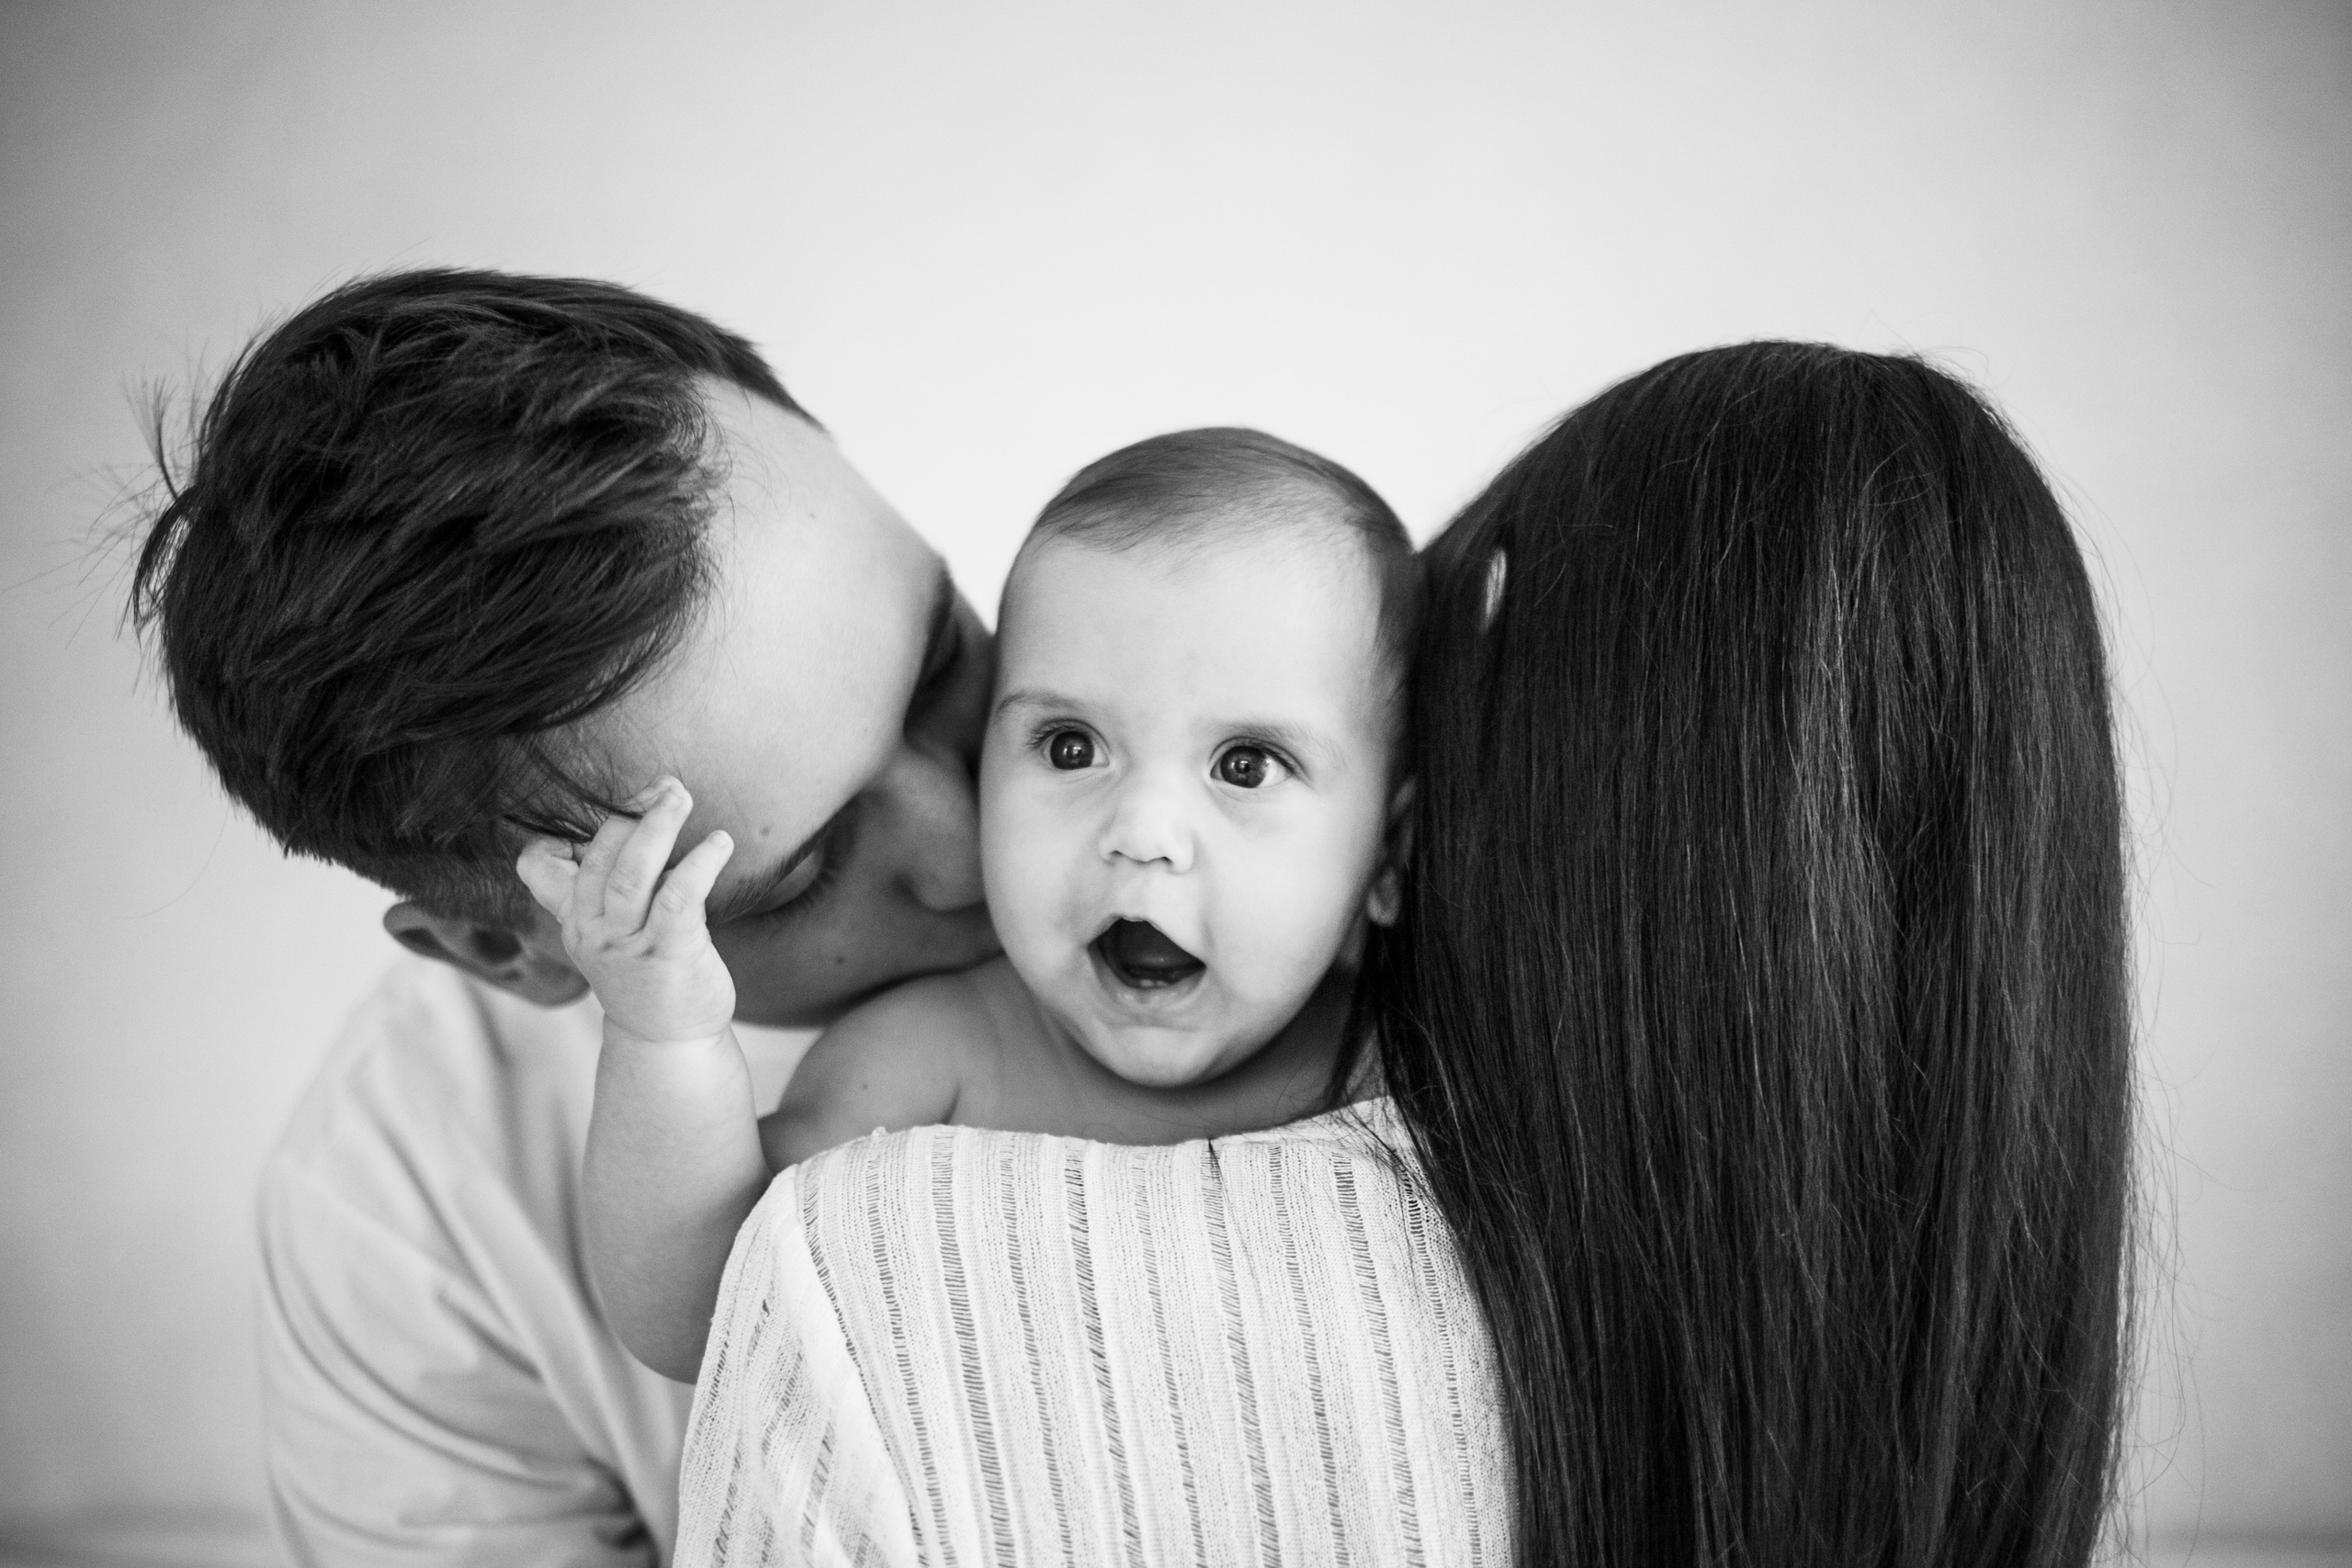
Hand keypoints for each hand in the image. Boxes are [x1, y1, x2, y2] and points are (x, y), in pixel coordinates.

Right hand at [515, 778, 737, 1046]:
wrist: (669, 1042)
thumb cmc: (651, 973)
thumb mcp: (616, 930)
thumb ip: (616, 881)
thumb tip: (645, 812)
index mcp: (574, 919)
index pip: (542, 867)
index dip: (569, 831)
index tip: (616, 804)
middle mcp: (592, 930)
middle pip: (599, 857)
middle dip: (630, 815)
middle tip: (667, 786)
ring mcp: (626, 944)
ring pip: (631, 872)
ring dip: (657, 827)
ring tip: (680, 795)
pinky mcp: (666, 953)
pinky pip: (677, 898)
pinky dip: (698, 864)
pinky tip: (720, 843)